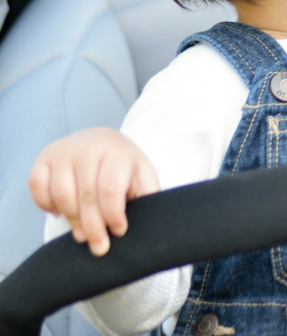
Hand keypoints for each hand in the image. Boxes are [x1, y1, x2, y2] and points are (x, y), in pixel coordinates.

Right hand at [29, 128, 158, 255]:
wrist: (101, 140)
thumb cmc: (123, 166)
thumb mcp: (142, 176)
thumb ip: (147, 196)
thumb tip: (149, 225)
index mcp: (117, 152)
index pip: (110, 189)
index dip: (113, 215)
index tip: (119, 231)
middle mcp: (88, 148)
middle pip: (86, 196)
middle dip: (93, 227)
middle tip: (99, 247)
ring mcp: (63, 152)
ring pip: (62, 195)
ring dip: (72, 220)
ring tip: (82, 234)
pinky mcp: (43, 158)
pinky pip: (38, 188)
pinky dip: (46, 204)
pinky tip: (61, 212)